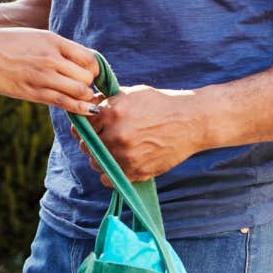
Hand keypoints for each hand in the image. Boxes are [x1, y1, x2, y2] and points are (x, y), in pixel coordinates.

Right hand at [0, 28, 102, 117]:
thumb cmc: (0, 44)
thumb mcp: (32, 36)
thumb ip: (53, 46)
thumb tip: (73, 58)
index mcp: (52, 40)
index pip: (90, 57)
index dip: (95, 68)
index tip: (92, 74)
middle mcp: (51, 58)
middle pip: (88, 75)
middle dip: (90, 84)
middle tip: (85, 88)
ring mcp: (43, 76)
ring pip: (81, 91)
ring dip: (85, 96)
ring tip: (81, 98)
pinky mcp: (33, 93)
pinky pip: (65, 103)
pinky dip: (80, 108)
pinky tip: (87, 111)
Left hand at [75, 85, 205, 180]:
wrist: (190, 121)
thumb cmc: (160, 104)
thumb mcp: (130, 94)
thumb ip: (105, 102)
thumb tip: (84, 109)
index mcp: (112, 113)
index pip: (81, 126)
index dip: (85, 127)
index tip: (93, 128)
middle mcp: (116, 135)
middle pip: (86, 146)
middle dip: (91, 143)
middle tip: (105, 139)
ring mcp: (126, 155)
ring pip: (96, 163)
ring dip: (101, 159)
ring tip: (115, 151)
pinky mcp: (137, 170)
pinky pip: (109, 179)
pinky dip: (110, 174)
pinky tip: (119, 164)